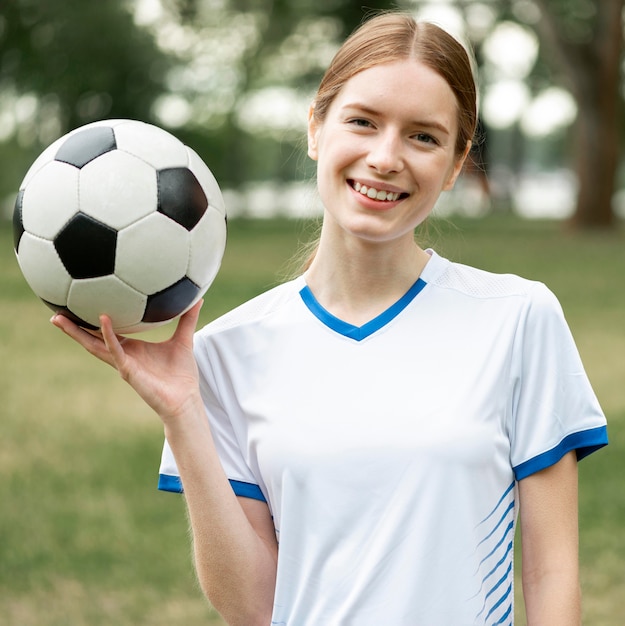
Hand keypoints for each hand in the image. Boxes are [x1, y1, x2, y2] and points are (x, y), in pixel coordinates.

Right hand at [51, 301, 203, 422]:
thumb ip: (187, 319)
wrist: (185, 399)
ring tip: (59, 318)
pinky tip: (103, 321)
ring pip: (95, 345)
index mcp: (132, 349)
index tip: (79, 305)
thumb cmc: (181, 374)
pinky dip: (108, 336)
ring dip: (77, 333)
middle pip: (92, 339)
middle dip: (73, 328)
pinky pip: (116, 351)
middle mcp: (123, 356)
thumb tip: (198, 297)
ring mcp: (123, 364)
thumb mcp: (184, 339)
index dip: (92, 321)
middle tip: (55, 312)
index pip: (107, 332)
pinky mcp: (128, 371)